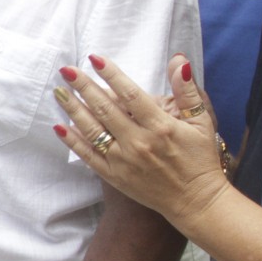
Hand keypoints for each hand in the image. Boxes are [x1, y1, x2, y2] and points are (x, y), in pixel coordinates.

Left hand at [54, 53, 228, 225]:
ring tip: (59, 91)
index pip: (130, 95)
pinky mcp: (114, 176)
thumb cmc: (199, 159)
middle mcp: (139, 143)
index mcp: (161, 127)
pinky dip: (73, 141)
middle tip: (67, 70)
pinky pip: (88, 156)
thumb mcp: (202, 123)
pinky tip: (59, 126)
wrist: (195, 201)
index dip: (112, 75)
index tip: (94, 59)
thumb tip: (180, 61)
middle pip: (105, 109)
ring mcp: (123, 161)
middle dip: (84, 87)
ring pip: (93, 130)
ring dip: (73, 109)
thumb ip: (188, 91)